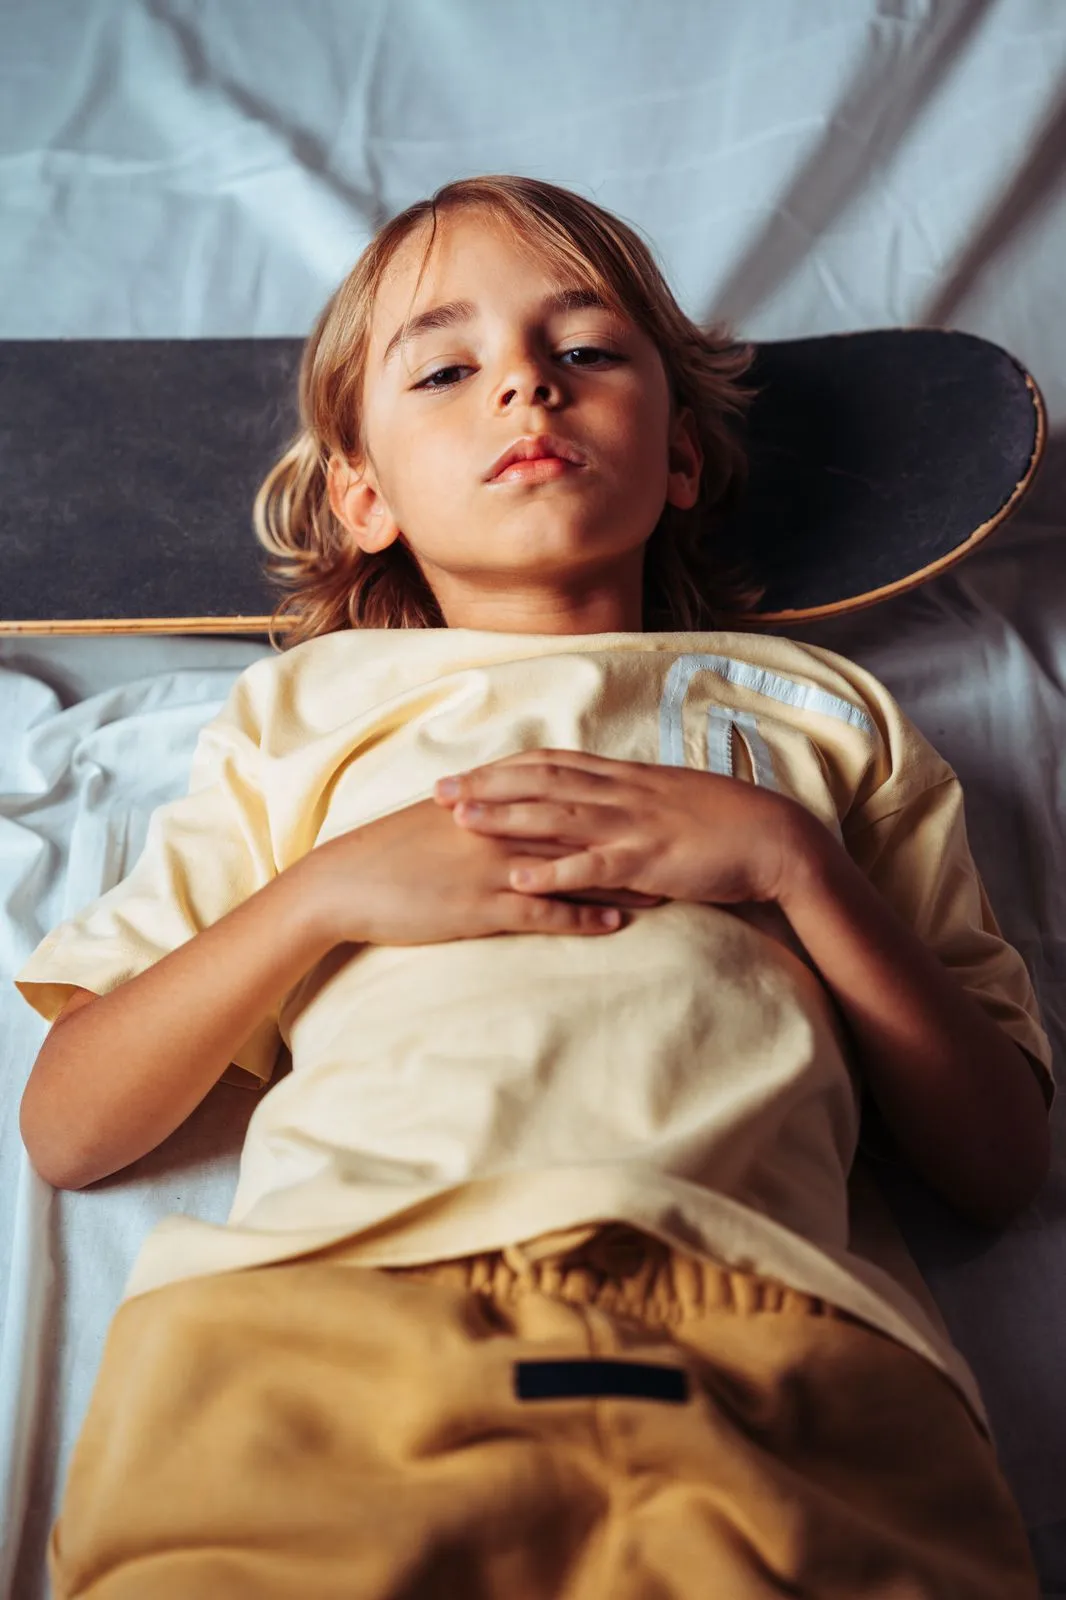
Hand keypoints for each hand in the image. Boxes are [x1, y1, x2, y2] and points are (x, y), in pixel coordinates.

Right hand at [294, 790, 662, 949]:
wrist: (344, 882)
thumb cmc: (388, 852)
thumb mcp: (439, 822)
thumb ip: (480, 812)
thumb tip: (510, 809)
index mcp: (489, 803)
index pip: (558, 794)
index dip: (604, 800)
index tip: (643, 804)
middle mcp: (498, 828)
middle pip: (579, 828)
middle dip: (627, 836)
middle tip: (673, 843)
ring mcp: (492, 866)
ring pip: (571, 869)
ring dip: (620, 878)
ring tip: (665, 886)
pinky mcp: (481, 905)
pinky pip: (543, 911)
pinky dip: (582, 916)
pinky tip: (615, 922)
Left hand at [433, 748, 803, 906]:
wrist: (775, 837)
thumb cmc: (723, 821)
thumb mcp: (667, 798)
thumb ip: (628, 797)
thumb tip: (595, 798)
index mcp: (624, 777)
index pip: (551, 761)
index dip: (503, 766)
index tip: (464, 770)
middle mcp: (621, 792)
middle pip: (540, 780)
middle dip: (486, 784)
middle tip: (437, 790)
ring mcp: (633, 824)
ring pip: (557, 814)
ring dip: (505, 817)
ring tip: (459, 822)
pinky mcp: (648, 860)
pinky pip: (593, 865)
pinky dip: (553, 870)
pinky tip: (518, 877)